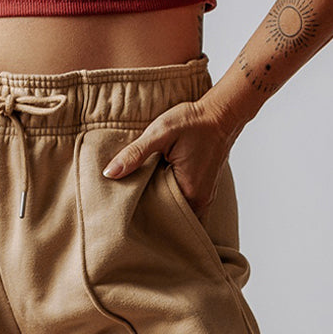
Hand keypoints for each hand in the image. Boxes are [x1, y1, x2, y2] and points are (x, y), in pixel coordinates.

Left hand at [100, 93, 237, 215]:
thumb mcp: (160, 133)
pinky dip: (172, 202)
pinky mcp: (204, 192)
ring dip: (161, 208)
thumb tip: (109, 174)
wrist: (222, 113)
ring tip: (142, 200)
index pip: (160, 219)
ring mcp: (204, 199)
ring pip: (177, 214)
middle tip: (129, 209)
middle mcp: (199, 203)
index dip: (142, 216)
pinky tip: (159, 191)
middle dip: (150, 216)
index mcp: (189, 194)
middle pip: (168, 220)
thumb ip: (135, 153)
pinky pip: (185, 206)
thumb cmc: (194, 122)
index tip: (125, 212)